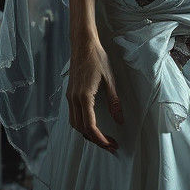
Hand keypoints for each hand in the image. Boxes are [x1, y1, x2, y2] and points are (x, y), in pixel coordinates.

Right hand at [67, 38, 124, 153]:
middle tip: (110, 144)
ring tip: (102, 137)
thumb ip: (114, 102)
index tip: (111, 144)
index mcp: (84, 97)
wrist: (83, 44)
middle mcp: (73, 99)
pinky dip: (81, 124)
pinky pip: (73, 115)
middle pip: (81, 129)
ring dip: (87, 133)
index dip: (101, 139)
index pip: (90, 126)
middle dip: (95, 140)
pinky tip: (92, 123)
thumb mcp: (110, 80)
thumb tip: (119, 120)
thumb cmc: (97, 59)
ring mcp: (70, 96)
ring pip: (74, 123)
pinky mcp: (70, 93)